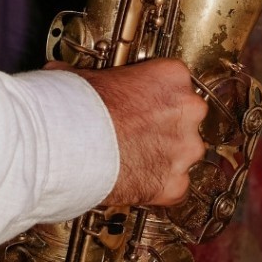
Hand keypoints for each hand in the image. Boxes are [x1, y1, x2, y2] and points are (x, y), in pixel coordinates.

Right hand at [78, 59, 206, 206]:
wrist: (73, 144)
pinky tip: (139, 181)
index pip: (177, 82)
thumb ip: (101, 77)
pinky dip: (161, 186)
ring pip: (186, 152)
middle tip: (141, 130)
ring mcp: (185, 148)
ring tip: (137, 157)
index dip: (159, 95)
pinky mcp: (176, 183)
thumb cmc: (83, 106)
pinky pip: (177, 186)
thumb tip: (76, 75)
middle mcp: (187, 109)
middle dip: (168, 125)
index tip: (146, 102)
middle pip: (188, 116)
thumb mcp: (93, 75)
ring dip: (167, 155)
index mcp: (172, 75)